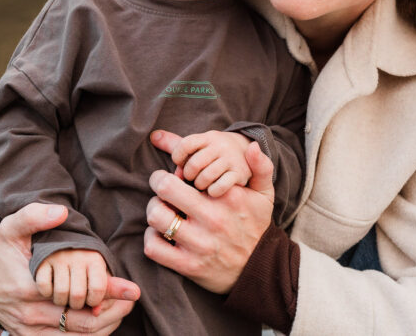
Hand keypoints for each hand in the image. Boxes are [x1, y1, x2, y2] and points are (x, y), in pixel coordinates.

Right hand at [0, 203, 139, 334]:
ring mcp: (29, 330)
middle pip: (82, 322)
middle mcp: (30, 314)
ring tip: (122, 310)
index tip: (132, 289)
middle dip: (112, 312)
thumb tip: (61, 212)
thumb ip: (34, 216)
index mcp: (30, 288)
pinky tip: (102, 322)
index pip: (77, 295)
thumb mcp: (11, 227)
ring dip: (103, 326)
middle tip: (131, 299)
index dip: (108, 292)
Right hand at [36, 249, 109, 309]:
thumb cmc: (86, 269)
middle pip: (78, 295)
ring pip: (60, 292)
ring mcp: (59, 258)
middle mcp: (77, 257)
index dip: (94, 300)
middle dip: (76, 304)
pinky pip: (44, 286)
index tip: (90, 299)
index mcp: (95, 260)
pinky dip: (46, 293)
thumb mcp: (100, 278)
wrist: (65, 245)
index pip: (98, 288)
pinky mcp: (42, 262)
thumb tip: (97, 312)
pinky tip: (51, 289)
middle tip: (75, 300)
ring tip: (64, 296)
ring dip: (61, 301)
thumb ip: (105, 295)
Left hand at [144, 131, 274, 293]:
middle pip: (165, 189)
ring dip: (154, 209)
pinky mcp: (188, 265)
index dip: (177, 169)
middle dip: (158, 183)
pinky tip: (160, 233)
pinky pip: (154, 247)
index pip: (187, 170)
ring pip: (156, 216)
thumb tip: (253, 147)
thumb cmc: (256, 225)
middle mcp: (212, 219)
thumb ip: (261, 167)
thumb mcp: (264, 195)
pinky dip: (150, 238)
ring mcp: (199, 244)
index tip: (179, 174)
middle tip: (162, 187)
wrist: (260, 269)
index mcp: (227, 197)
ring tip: (162, 209)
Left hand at [169, 130, 252, 196]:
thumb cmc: (217, 155)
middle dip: (188, 176)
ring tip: (201, 187)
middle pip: (192, 164)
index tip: (180, 165)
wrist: (252, 155)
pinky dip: (212, 192)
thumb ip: (176, 143)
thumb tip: (153, 135)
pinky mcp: (240, 175)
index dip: (178, 157)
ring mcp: (231, 160)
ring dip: (199, 185)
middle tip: (191, 180)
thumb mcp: (201, 145)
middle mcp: (221, 146)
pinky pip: (218, 187)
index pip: (185, 145)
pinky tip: (212, 193)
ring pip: (203, 178)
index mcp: (209, 137)